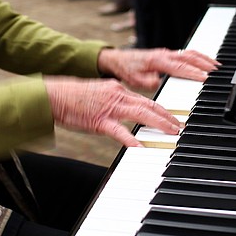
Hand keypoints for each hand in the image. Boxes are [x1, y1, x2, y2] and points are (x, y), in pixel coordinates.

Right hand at [44, 76, 180, 146]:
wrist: (54, 95)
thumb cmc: (74, 97)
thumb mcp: (100, 94)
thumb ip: (116, 102)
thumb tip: (129, 111)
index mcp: (118, 90)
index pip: (146, 99)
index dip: (162, 109)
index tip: (174, 117)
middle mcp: (117, 95)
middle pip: (149, 105)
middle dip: (167, 116)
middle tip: (180, 127)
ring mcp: (109, 107)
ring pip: (140, 113)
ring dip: (159, 123)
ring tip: (172, 133)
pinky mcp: (99, 120)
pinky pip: (118, 130)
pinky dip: (130, 138)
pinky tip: (140, 146)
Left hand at [97, 47, 218, 90]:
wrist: (120, 59)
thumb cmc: (127, 69)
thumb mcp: (134, 79)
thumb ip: (147, 81)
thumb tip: (157, 81)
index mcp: (157, 60)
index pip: (179, 67)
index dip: (193, 72)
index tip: (205, 78)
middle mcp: (164, 54)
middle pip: (189, 57)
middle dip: (204, 64)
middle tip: (217, 72)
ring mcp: (167, 53)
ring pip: (190, 53)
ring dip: (204, 59)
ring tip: (216, 66)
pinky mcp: (168, 54)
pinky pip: (187, 53)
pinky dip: (198, 57)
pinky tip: (205, 62)